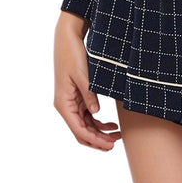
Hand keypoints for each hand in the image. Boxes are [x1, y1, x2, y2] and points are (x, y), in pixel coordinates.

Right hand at [53, 11, 121, 149]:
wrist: (67, 37)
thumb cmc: (72, 54)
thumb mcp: (82, 74)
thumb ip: (89, 94)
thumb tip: (96, 113)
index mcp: (63, 103)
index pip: (79, 130)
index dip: (95, 140)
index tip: (110, 145)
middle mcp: (65, 106)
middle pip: (81, 132)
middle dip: (98, 140)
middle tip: (116, 142)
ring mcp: (71, 102)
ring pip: (85, 125)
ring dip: (100, 132)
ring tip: (117, 134)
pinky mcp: (77, 96)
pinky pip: (88, 115)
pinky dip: (98, 122)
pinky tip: (111, 124)